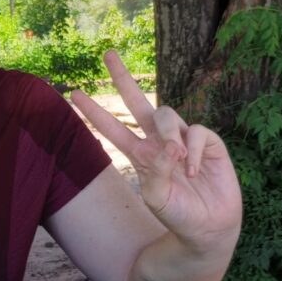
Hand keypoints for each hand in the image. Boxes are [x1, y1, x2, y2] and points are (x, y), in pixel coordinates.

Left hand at [70, 51, 241, 248]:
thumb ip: (157, 170)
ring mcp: (183, 138)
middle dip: (123, 77)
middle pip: (138, 102)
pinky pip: (196, 132)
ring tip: (175, 157)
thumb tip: (170, 146)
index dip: (94, 112)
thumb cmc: (177, 213)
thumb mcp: (157, 197)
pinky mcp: (207, 142)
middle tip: (107, 54)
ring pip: (167, 115)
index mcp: (140, 154)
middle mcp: (159, 141)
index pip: (113, 128)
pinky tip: (193, 171)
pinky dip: (193, 150)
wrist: (208, 227)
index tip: (74, 93)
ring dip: (168, 133)